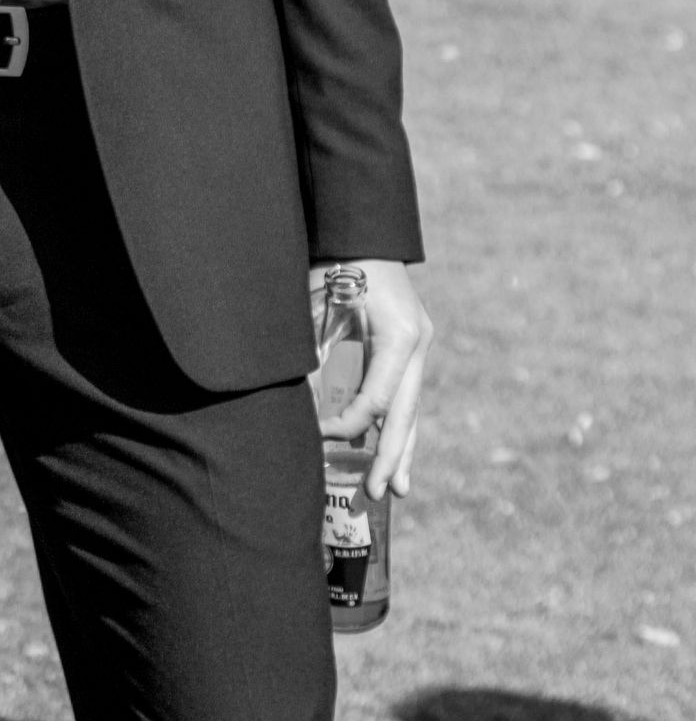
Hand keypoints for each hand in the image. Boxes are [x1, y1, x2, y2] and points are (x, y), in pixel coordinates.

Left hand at [310, 257, 432, 499]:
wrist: (359, 227)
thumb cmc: (332, 262)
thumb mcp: (318, 306)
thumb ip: (314, 354)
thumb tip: (303, 403)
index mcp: (398, 336)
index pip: (374, 400)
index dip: (344, 424)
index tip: (317, 435)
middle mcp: (416, 344)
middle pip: (404, 413)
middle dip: (390, 456)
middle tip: (377, 493)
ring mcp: (418, 344)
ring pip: (411, 408)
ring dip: (402, 448)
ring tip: (396, 488)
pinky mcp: (410, 343)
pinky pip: (404, 392)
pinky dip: (397, 422)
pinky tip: (394, 452)